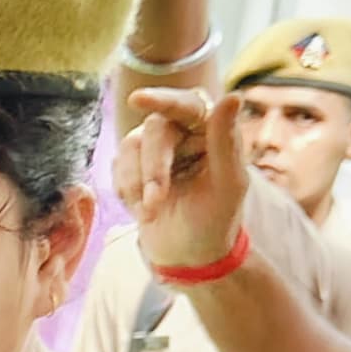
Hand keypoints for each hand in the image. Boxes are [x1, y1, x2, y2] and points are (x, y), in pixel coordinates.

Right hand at [117, 85, 253, 272]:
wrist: (188, 256)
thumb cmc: (215, 220)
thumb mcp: (227, 184)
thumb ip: (226, 140)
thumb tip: (233, 95)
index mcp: (211, 129)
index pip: (188, 104)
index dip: (162, 99)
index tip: (137, 99)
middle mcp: (182, 131)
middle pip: (154, 129)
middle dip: (152, 168)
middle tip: (156, 202)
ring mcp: (154, 146)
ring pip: (130, 146)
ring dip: (137, 183)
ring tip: (151, 212)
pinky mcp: (132, 165)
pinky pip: (117, 165)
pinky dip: (126, 190)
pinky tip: (143, 209)